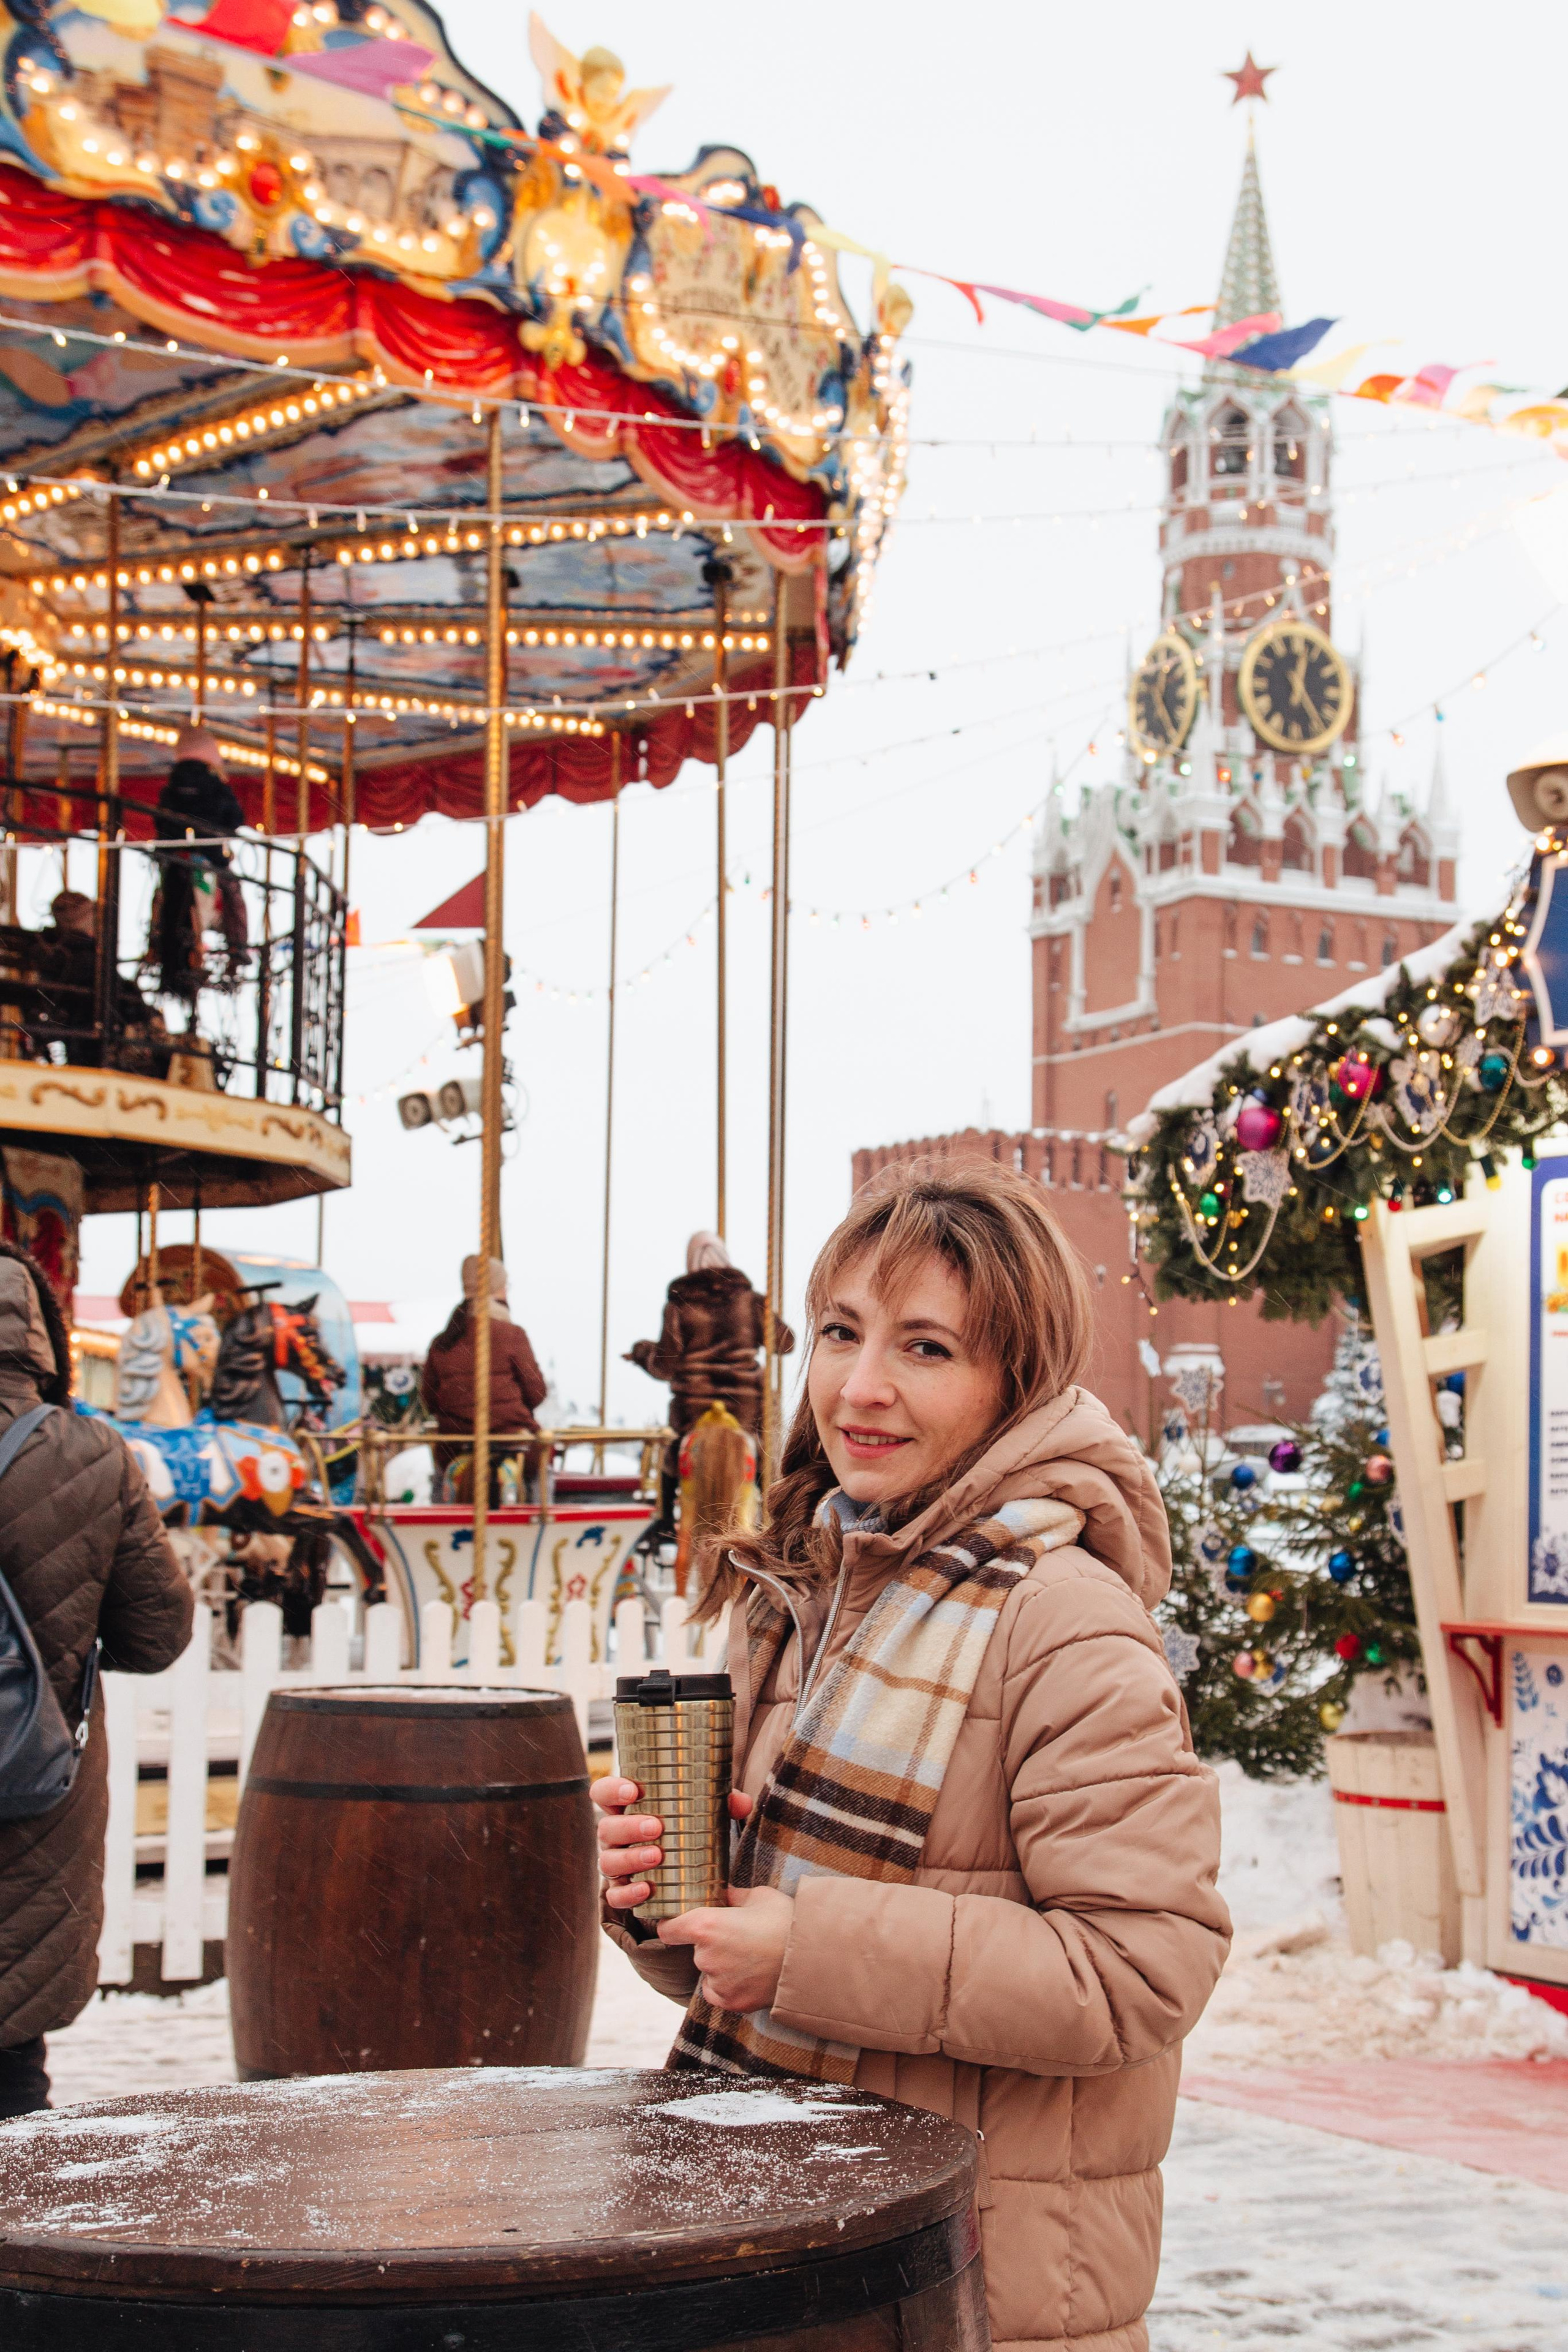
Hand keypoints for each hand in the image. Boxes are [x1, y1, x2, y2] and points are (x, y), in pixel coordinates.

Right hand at [593, 1778, 753, 1912]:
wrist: (681, 1873)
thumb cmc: (684, 1830)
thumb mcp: (700, 1814)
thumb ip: (720, 1804)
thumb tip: (741, 1802)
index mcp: (626, 1808)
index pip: (603, 1793)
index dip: (611, 1790)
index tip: (632, 1791)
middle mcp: (615, 1836)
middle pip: (606, 1828)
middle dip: (628, 1827)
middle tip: (655, 1827)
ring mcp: (616, 1864)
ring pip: (608, 1861)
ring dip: (630, 1858)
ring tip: (657, 1856)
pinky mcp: (622, 1891)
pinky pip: (615, 1895)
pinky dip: (629, 1893)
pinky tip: (646, 1890)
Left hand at [657, 1881, 793, 2013]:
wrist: (813, 1959)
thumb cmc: (786, 1922)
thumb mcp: (759, 1896)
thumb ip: (732, 1896)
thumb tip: (722, 1892)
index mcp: (706, 1925)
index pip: (668, 1929)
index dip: (672, 1925)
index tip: (677, 1923)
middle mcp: (705, 1956)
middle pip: (695, 1949)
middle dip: (710, 1943)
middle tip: (738, 1936)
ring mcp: (717, 1982)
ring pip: (709, 1970)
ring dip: (721, 1964)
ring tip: (751, 1955)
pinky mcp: (730, 2002)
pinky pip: (719, 1990)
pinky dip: (728, 1984)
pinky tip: (750, 1974)